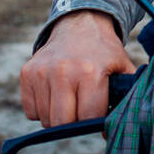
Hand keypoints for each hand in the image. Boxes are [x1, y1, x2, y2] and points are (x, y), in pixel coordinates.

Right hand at [20, 10, 134, 126]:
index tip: (97, 111)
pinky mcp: (27, 73)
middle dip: (73, 122)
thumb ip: (126, 95)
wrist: (80, 25)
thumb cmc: (103, 52)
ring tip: (69, 98)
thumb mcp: (122, 67)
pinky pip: (30, 111)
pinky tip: (54, 94)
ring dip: (57, 116)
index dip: (94, 120)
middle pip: (62, 123)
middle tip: (81, 108)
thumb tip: (118, 128)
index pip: (88, 117)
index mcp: (90, 72)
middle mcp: (63, 72)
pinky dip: (41, 110)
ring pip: (45, 119)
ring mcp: (42, 72)